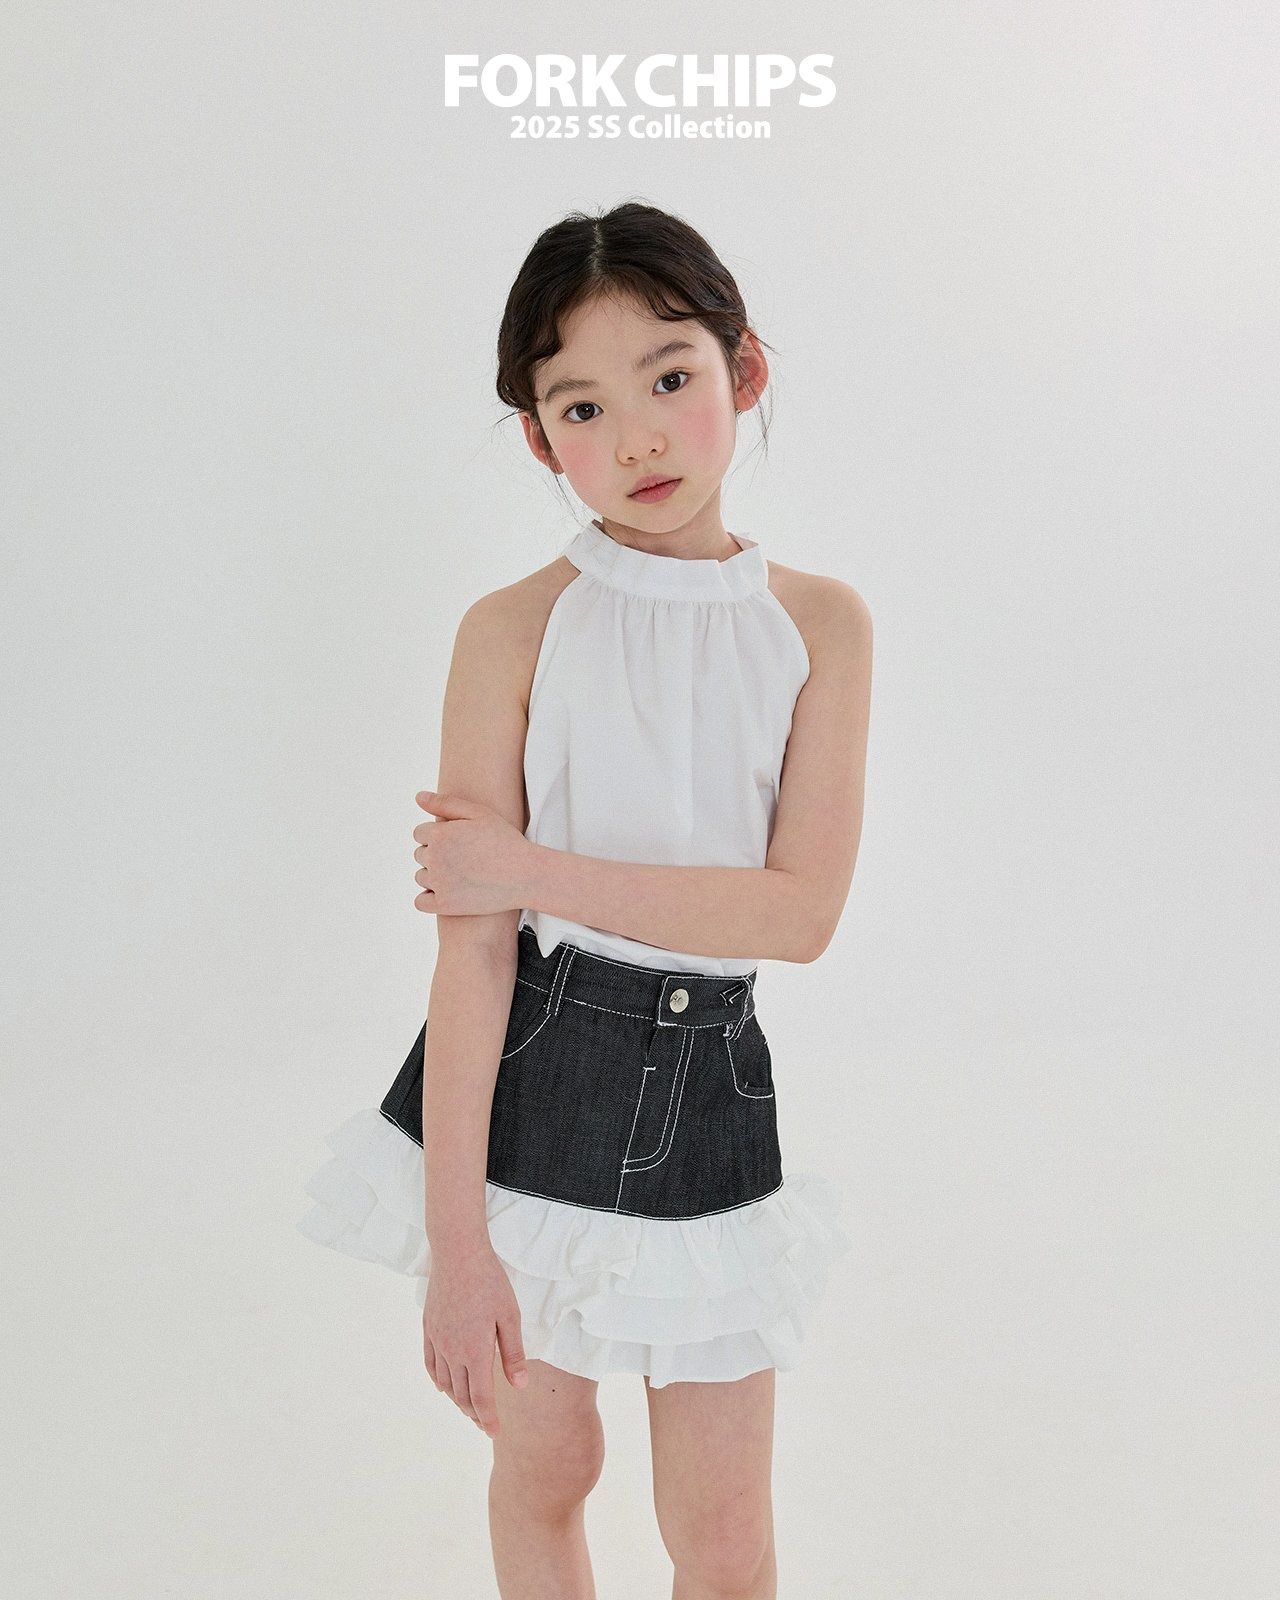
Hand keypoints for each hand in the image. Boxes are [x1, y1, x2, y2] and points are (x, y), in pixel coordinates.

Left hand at [413, 790, 534, 914]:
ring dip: (434, 875)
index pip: (420, 833)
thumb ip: (445, 803)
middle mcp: (435, 858)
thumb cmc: (505, 841)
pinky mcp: (444, 905)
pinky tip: (450, 892)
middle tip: (465, 858)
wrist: (526, 875)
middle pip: (420, 854)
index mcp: (440, 834)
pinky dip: (430, 898)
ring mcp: (439, 883)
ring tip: (462, 874)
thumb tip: (418, 796)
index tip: (459, 841)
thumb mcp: (479, 814)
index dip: (439, 835)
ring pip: (421, 877)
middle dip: (437, 854)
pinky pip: (421, 902)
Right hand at [422, 1241, 530, 1436]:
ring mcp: (438, 1341)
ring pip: (445, 1383)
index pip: (481, 1398)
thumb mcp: (510, 1316)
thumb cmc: (490, 1282)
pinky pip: (430, 1364)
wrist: (458, 1253)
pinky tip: (444, 1386)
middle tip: (485, 1425)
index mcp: (475, 1351)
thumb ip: (513, 1353)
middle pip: (462, 1395)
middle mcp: (453, 1352)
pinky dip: (438, 1381)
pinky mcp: (429, 1329)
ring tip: (469, 1408)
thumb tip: (519, 1386)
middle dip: (474, 1414)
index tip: (494, 1432)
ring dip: (457, 1400)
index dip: (488, 1419)